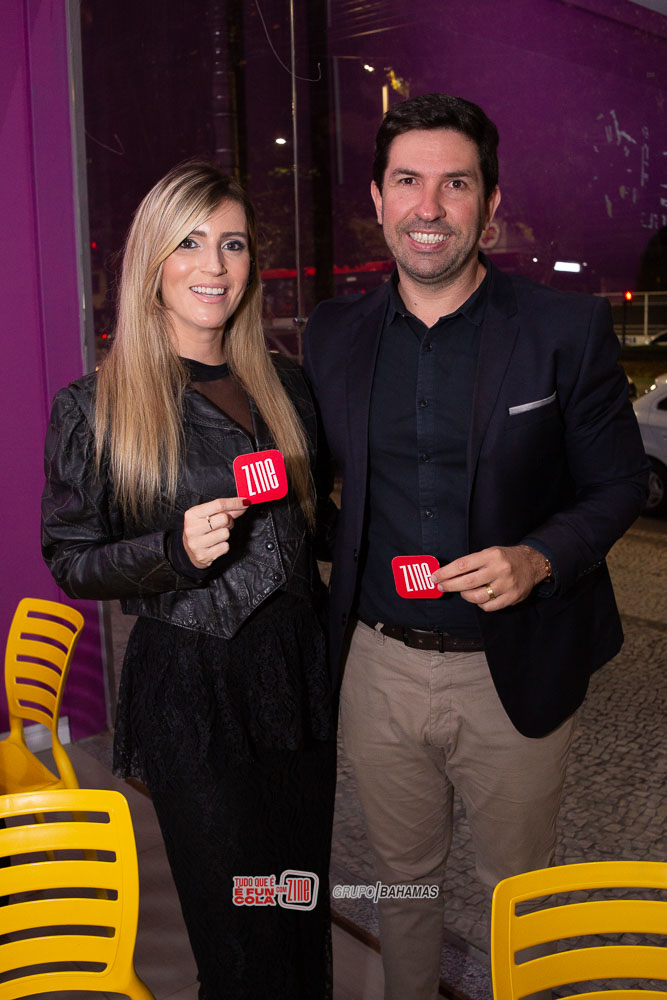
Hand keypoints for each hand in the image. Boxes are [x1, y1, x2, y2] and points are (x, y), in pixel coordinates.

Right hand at [182, 497, 249, 568]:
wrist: (189, 551)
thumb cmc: (202, 529)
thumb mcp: (208, 515)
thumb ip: (226, 510)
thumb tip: (244, 504)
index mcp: (192, 514)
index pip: (218, 505)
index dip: (234, 503)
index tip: (245, 502)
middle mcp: (192, 528)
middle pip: (224, 519)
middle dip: (229, 521)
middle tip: (225, 524)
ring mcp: (196, 543)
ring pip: (225, 533)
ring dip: (225, 534)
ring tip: (218, 535)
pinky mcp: (203, 555)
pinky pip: (225, 547)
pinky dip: (224, 545)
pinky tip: (216, 544)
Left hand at [431, 545, 546, 611]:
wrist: (532, 563)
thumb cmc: (505, 558)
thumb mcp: (490, 552)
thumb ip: (472, 563)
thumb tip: (448, 574)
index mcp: (491, 555)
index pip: (463, 565)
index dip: (446, 572)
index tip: (435, 577)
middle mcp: (499, 569)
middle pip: (467, 582)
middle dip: (450, 586)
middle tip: (441, 587)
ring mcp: (506, 585)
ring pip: (477, 597)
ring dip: (465, 596)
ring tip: (463, 592)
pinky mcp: (512, 597)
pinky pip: (489, 606)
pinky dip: (480, 604)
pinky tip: (479, 598)